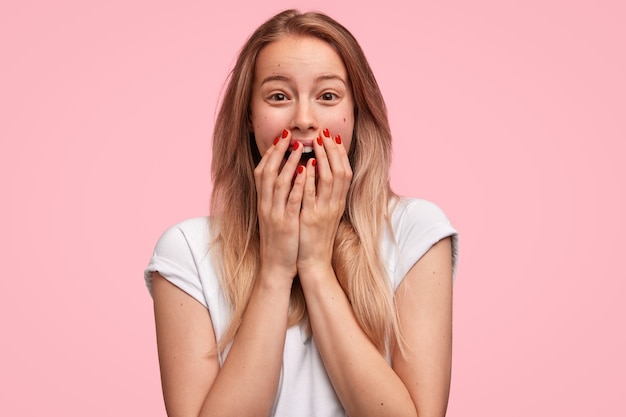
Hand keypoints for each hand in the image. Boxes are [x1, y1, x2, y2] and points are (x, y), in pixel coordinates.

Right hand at [254, 130, 306, 283]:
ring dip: (289, 162)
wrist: (275, 267)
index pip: (262, 171)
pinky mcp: (286, 224)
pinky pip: (291, 200)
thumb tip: (286, 178)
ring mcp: (274, 214)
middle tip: (288, 134)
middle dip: (278, 151)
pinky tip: (306, 170)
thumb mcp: (274, 217)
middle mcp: (265, 205)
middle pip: (267, 171)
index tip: (280, 138)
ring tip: (300, 146)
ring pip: (278, 182)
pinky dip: (298, 183)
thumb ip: (277, 199)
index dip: (270, 153)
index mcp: (263, 203)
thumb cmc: (279, 241)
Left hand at [297, 128, 352, 277]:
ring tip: (315, 143)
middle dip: (333, 151)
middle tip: (325, 133)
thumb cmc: (316, 236)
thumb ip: (324, 194)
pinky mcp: (311, 218)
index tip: (333, 137)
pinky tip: (305, 166)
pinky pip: (312, 195)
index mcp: (338, 202)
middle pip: (341, 171)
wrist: (314, 262)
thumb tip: (320, 171)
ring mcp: (324, 211)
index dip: (340, 154)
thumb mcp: (324, 212)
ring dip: (323, 159)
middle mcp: (335, 205)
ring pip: (329, 180)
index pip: (345, 172)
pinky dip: (310, 179)